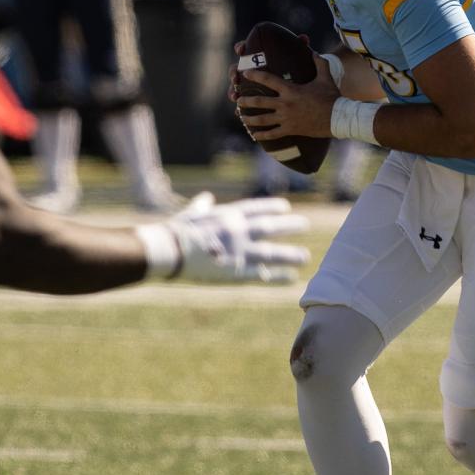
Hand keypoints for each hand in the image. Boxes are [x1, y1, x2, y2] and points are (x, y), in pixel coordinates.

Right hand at [169, 192, 309, 282]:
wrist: (169, 249)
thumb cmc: (175, 230)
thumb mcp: (191, 213)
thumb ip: (202, 206)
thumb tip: (206, 197)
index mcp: (227, 215)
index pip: (256, 208)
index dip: (273, 207)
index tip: (286, 207)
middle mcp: (239, 231)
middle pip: (270, 227)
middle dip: (289, 226)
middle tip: (305, 225)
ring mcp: (239, 251)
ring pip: (271, 253)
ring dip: (290, 254)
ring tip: (305, 256)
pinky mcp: (235, 272)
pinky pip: (261, 274)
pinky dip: (278, 276)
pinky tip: (292, 277)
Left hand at [236, 53, 338, 139]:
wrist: (338, 118)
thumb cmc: (332, 97)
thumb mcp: (326, 78)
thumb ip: (319, 63)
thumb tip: (314, 52)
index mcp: (291, 90)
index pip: (268, 80)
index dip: (255, 75)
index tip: (245, 73)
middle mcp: (285, 104)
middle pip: (259, 102)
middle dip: (246, 100)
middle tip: (238, 98)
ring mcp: (286, 118)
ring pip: (262, 119)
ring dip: (249, 118)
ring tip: (241, 117)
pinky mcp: (290, 130)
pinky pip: (273, 134)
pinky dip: (262, 135)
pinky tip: (254, 135)